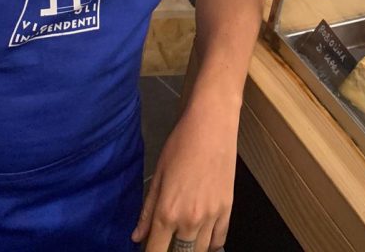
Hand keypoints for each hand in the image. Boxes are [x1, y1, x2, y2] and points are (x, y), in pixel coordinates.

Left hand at [131, 103, 236, 251]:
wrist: (212, 125)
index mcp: (167, 213)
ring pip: (199, 251)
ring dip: (189, 249)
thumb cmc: (180, 144)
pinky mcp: (228, 210)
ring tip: (182, 240)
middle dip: (170, 251)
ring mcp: (211, 217)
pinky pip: (219, 240)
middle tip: (166, 240)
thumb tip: (137, 237)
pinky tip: (202, 238)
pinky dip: (210, 244)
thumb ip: (147, 210)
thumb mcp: (158, 175)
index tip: (149, 249)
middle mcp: (189, 221)